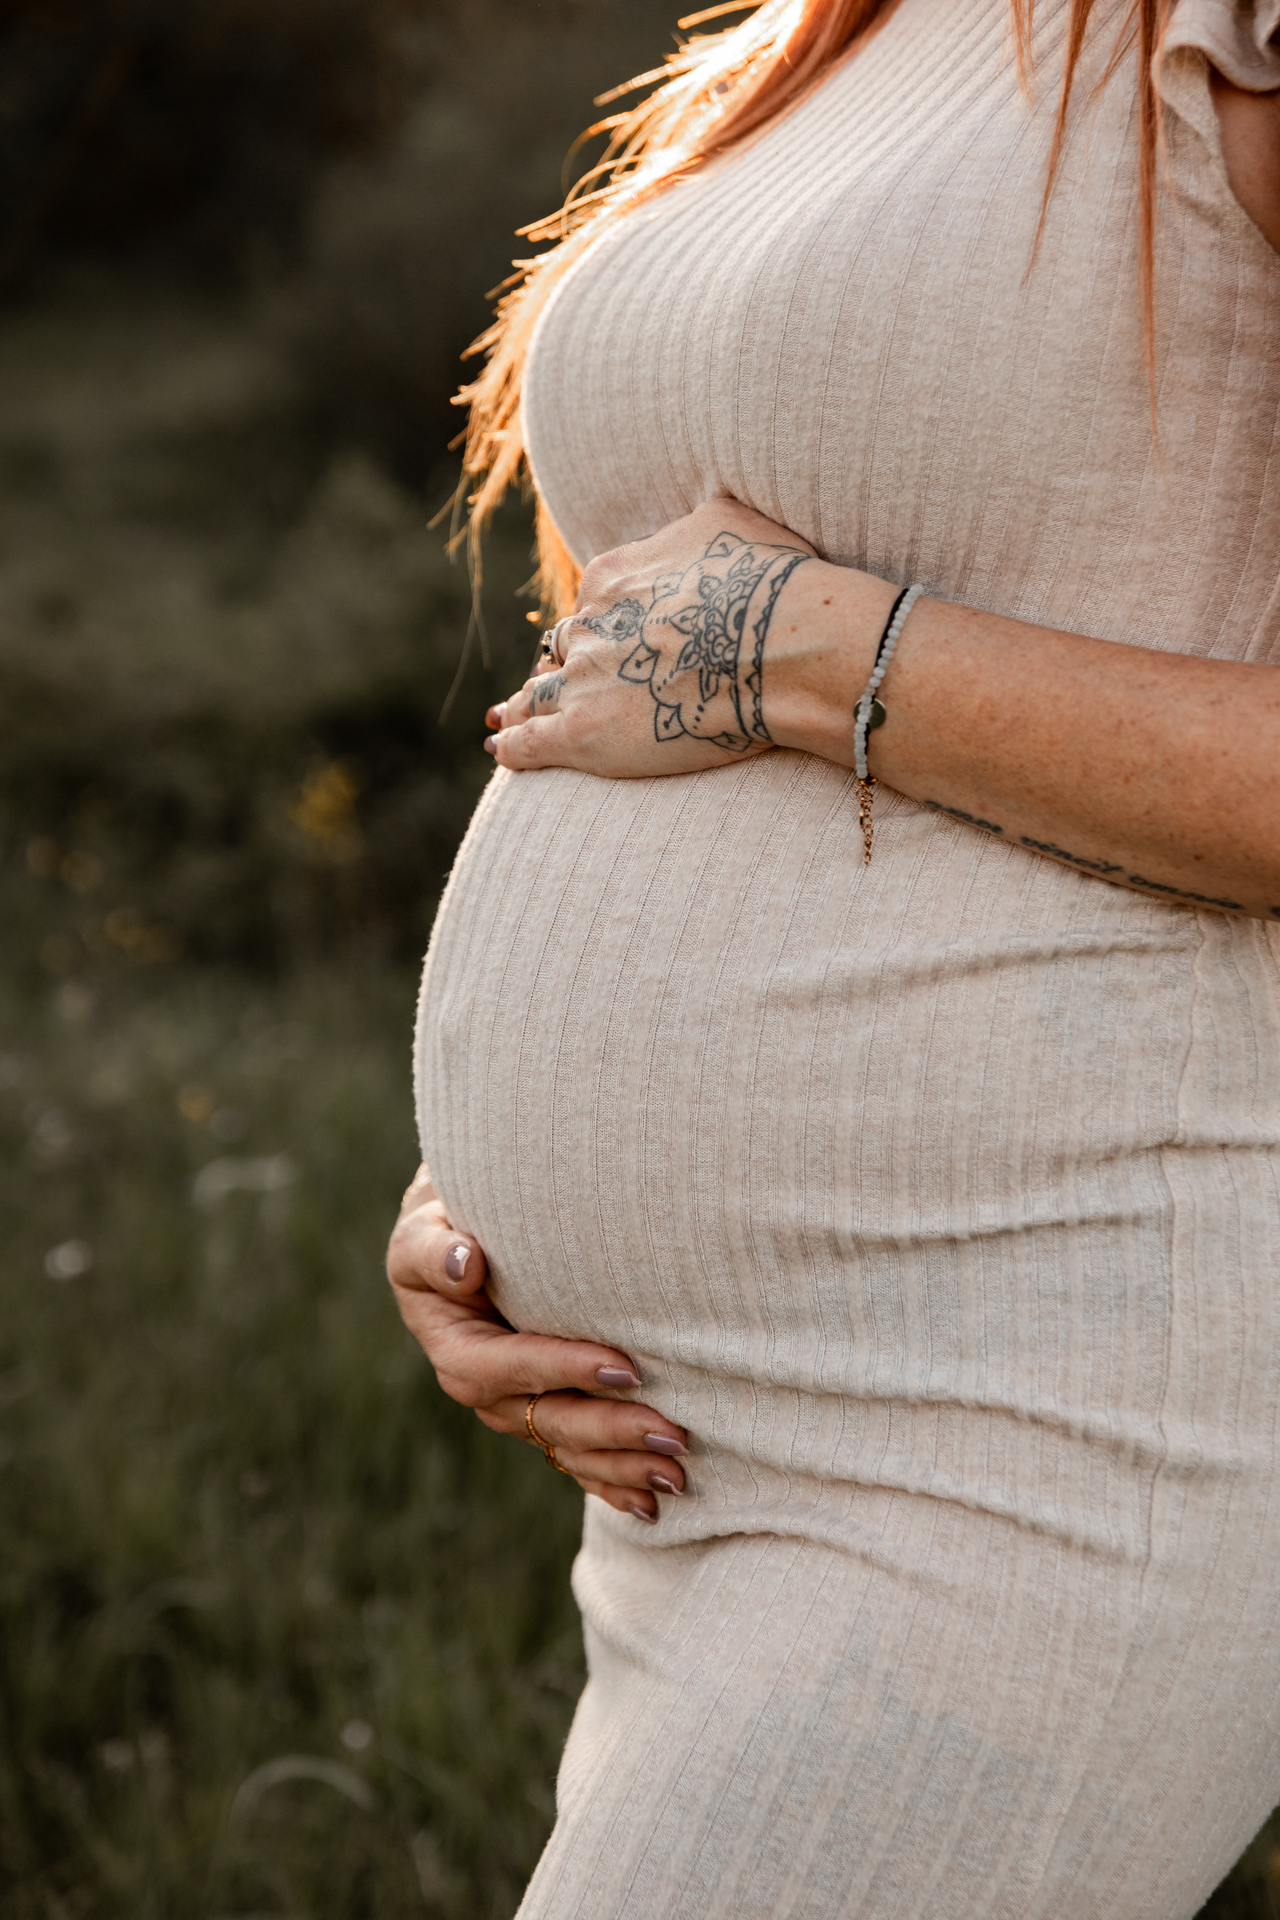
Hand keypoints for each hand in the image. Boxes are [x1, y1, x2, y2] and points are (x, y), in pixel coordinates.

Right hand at [386, 1166, 689, 1521]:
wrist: (465, 1234)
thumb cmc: (448, 1221)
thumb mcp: (424, 1224)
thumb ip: (434, 1248)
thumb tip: (466, 1266)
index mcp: (456, 1345)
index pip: (510, 1366)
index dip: (564, 1370)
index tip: (626, 1367)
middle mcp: (484, 1387)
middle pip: (548, 1419)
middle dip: (612, 1430)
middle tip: (674, 1435)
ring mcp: (515, 1409)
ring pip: (568, 1447)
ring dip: (623, 1465)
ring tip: (678, 1474)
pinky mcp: (541, 1415)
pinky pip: (575, 1457)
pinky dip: (612, 1482)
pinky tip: (651, 1505)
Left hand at [484, 497, 834, 777]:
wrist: (779, 646)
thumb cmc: (770, 584)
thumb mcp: (730, 522)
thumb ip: (693, 527)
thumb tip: (696, 526)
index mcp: (612, 577)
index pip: (594, 602)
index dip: (603, 621)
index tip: (611, 636)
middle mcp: (588, 625)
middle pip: (564, 646)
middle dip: (562, 661)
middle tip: (554, 678)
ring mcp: (581, 680)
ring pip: (536, 693)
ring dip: (522, 704)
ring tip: (505, 716)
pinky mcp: (583, 733)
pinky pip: (532, 742)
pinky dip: (513, 746)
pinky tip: (501, 751)